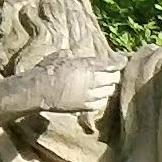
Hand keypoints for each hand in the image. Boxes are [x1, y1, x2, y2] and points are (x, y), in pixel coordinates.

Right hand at [6, 52, 124, 121]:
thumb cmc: (46, 70)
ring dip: (109, 87)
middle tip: (113, 72)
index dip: (119, 62)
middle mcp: (91, 80)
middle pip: (114, 78)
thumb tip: (74, 55)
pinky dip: (102, 98)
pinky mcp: (85, 107)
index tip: (123, 60)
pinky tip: (98, 96)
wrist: (37, 90)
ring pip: (109, 91)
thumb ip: (72, 55)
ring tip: (106, 84)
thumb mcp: (59, 56)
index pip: (111, 64)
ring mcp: (89, 95)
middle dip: (115, 75)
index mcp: (86, 66)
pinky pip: (100, 103)